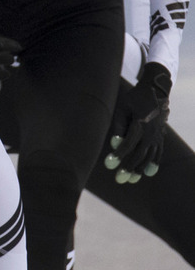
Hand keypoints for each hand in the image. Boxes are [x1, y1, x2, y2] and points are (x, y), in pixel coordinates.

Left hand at [104, 62, 170, 183]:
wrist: (155, 91)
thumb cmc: (134, 98)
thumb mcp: (123, 107)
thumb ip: (119, 125)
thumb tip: (114, 143)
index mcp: (141, 122)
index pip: (129, 142)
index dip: (119, 154)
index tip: (109, 164)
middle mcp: (152, 130)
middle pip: (140, 152)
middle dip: (129, 166)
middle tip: (119, 179)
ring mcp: (158, 134)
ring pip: (150, 154)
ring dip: (141, 168)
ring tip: (132, 179)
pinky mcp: (161, 136)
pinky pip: (159, 151)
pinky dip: (153, 162)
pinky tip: (148, 172)